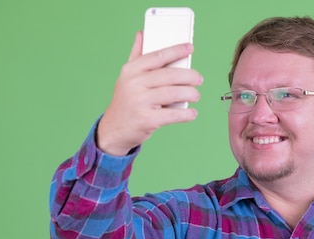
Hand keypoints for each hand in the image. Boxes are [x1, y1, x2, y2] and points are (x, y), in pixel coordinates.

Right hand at [97, 31, 202, 155]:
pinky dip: (186, 114)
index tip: (190, 48)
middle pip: (169, 75)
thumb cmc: (126, 101)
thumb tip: (142, 34)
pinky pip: (172, 114)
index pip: (157, 56)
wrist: (114, 129)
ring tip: (196, 95)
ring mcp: (140, 102)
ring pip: (173, 93)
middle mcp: (134, 84)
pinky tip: (192, 113)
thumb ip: (136, 56)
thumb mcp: (127, 77)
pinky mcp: (147, 119)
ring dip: (190, 94)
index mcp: (131, 70)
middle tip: (199, 79)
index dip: (176, 50)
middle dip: (189, 76)